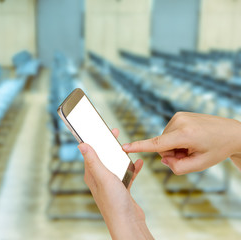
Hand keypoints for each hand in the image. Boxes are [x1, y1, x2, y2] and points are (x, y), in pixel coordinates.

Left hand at [78, 128, 152, 239]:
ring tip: (127, 147)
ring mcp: (110, 184)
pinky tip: (139, 163)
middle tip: (114, 133)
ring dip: (120, 155)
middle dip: (108, 144)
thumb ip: (93, 161)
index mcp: (91, 175)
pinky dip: (132, 168)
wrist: (128, 223)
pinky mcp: (121, 189)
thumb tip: (81, 145)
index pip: (90, 153)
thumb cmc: (113, 202)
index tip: (99, 129)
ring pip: (114, 164)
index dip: (94, 140)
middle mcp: (99, 179)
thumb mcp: (103, 177)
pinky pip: (126, 174)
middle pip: (103, 157)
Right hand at [122, 112, 240, 174]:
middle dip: (172, 154)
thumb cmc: (217, 149)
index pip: (157, 144)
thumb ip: (178, 168)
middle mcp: (179, 122)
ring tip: (193, 145)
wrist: (231, 132)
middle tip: (191, 154)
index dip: (139, 146)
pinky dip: (177, 139)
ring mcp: (178, 116)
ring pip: (165, 140)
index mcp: (185, 135)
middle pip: (162, 146)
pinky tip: (191, 138)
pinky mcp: (178, 115)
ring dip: (175, 146)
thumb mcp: (200, 165)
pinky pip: (169, 133)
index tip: (124, 147)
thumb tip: (164, 159)